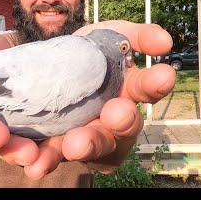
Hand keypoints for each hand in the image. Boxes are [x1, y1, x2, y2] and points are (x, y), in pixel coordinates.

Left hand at [20, 20, 175, 179]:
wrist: (49, 69)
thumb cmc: (92, 52)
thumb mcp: (116, 35)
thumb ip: (140, 37)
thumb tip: (165, 41)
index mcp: (130, 89)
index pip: (148, 87)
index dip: (156, 83)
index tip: (164, 74)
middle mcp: (115, 120)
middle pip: (124, 126)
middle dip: (122, 121)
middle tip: (116, 114)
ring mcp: (89, 136)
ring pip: (92, 147)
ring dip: (86, 146)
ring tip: (75, 145)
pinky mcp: (59, 149)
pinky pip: (53, 158)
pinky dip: (44, 161)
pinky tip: (35, 164)